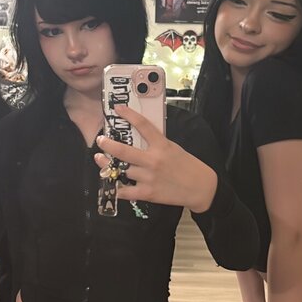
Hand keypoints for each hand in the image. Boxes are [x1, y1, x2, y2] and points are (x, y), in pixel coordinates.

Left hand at [95, 104, 215, 211]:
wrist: (201, 188)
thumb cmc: (188, 166)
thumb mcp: (174, 148)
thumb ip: (157, 144)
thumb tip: (139, 137)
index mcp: (162, 145)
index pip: (143, 125)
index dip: (129, 115)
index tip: (117, 108)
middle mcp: (153, 160)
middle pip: (123, 151)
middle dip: (108, 144)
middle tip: (100, 140)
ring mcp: (149, 177)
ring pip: (121, 170)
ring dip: (107, 165)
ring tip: (100, 160)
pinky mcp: (148, 193)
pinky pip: (125, 191)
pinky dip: (116, 188)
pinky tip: (111, 184)